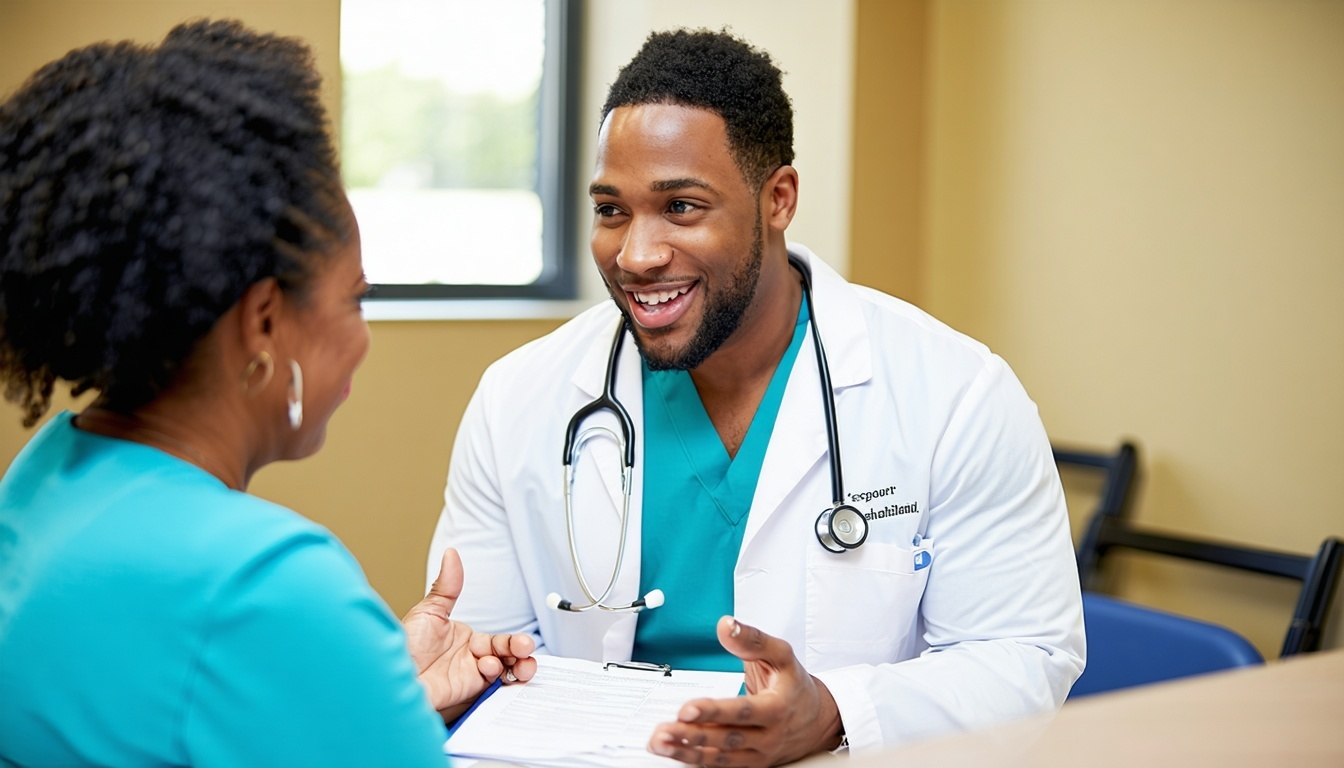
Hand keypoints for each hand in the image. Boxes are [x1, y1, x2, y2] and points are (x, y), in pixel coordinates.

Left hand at [402, 547, 536, 721]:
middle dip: (521, 653)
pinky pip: (490, 686)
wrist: (391, 674)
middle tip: (526, 649)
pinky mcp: (466, 691)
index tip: (522, 642)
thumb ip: (447, 586)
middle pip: (506, 656)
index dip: (512, 641)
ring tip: (524, 666)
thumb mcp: (429, 611)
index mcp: (465, 640)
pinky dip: (496, 677)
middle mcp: (471, 658)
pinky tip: (488, 667)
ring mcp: (469, 676)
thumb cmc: (405, 645)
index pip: (498, 641)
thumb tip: (452, 554)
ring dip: (519, 668)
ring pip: (504, 673)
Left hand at [647, 616, 842, 766]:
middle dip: (692, 735)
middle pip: (726, 739)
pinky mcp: (750, 764)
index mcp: (776, 708)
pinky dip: (696, 761)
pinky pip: (721, 766)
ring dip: (687, 752)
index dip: (714, 712)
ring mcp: (758, 754)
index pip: (742, 712)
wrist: (818, 719)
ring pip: (720, 758)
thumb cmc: (795, 685)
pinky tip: (675, 752)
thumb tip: (727, 626)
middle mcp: (767, 736)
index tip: (687, 709)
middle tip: (664, 730)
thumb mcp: (782, 656)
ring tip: (660, 744)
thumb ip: (753, 640)